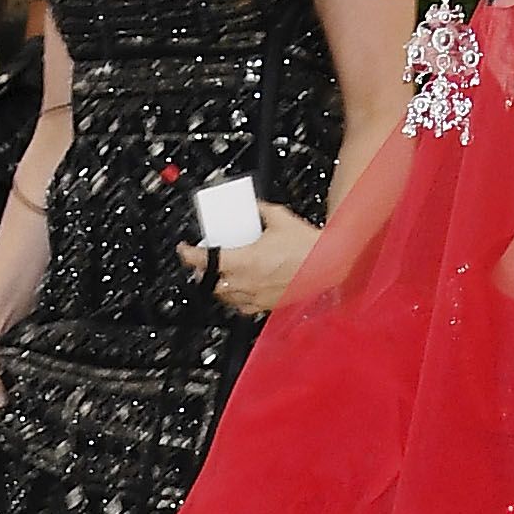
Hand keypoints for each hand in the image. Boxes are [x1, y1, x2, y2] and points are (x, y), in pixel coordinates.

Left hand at [181, 196, 318, 321]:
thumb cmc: (308, 246)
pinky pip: (242, 308)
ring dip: (217, 286)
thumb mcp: (279, 218)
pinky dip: (234, 299)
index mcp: (246, 261)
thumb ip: (261, 210)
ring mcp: (256, 296)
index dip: (189, 255)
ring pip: (224, 297)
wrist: (328, 263)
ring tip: (217, 276)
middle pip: (210, 282)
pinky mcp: (266, 305)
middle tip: (201, 262)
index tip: (184, 250)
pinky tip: (237, 291)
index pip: (206, 261)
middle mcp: (247, 282)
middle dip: (202, 272)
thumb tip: (253, 206)